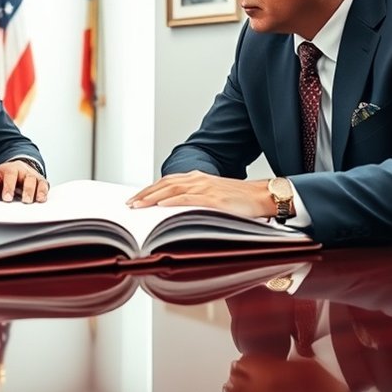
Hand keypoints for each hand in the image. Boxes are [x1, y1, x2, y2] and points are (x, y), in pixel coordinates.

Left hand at [0, 160, 48, 202]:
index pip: (11, 175)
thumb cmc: (3, 175)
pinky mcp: (41, 183)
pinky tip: (43, 200)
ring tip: (38, 200)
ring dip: (39, 191)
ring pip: (39, 182)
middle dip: (28, 190)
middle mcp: (25, 171)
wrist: (15, 170)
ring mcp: (35, 177)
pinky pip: (45, 187)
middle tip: (26, 201)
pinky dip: (45, 193)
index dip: (9, 187)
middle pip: (29, 178)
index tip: (7, 198)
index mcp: (12, 169)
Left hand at [126, 171, 272, 218]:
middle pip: (165, 185)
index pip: (167, 183)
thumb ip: (195, 200)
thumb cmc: (240, 199)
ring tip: (138, 206)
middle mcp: (198, 180)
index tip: (135, 198)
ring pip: (172, 191)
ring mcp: (206, 188)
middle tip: (129, 204)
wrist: (262, 196)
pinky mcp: (214, 199)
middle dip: (145, 194)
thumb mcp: (213, 196)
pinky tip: (161, 207)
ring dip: (152, 198)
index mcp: (198, 178)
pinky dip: (173, 202)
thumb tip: (175, 212)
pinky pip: (189, 199)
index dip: (149, 190)